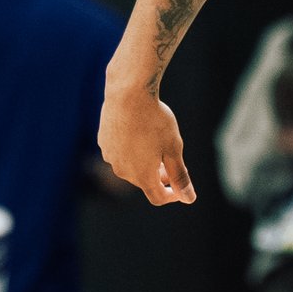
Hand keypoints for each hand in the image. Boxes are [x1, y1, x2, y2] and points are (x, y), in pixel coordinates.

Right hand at [99, 77, 194, 205]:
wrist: (128, 92)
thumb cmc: (155, 120)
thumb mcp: (173, 148)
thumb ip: (179, 175)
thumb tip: (188, 198)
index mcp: (142, 176)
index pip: (158, 197)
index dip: (172, 195)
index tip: (181, 186)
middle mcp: (122, 170)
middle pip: (144, 181)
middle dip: (159, 175)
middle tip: (171, 157)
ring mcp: (110, 156)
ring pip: (131, 165)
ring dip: (144, 161)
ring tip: (155, 141)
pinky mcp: (104, 141)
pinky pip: (120, 151)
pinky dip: (131, 148)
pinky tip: (138, 130)